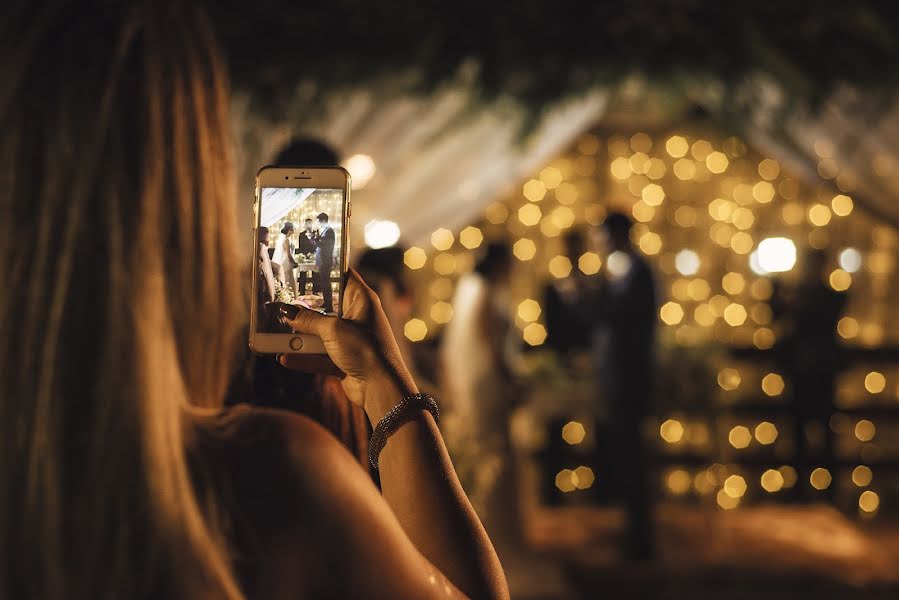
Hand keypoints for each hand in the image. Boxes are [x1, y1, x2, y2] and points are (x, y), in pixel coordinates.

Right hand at [278, 269, 416, 412]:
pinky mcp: (344, 360)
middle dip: (303, 308)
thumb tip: (287, 311)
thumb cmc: (366, 351)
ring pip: (319, 333)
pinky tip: (284, 358)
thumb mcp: (333, 330)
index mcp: (361, 300)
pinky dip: (304, 357)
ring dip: (300, 336)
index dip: (322, 271)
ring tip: (275, 333)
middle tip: (279, 301)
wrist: (381, 389)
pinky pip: (319, 355)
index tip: (300, 269)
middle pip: (325, 307)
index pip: (342, 276)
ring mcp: (350, 339)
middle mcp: (357, 317)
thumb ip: (309, 320)